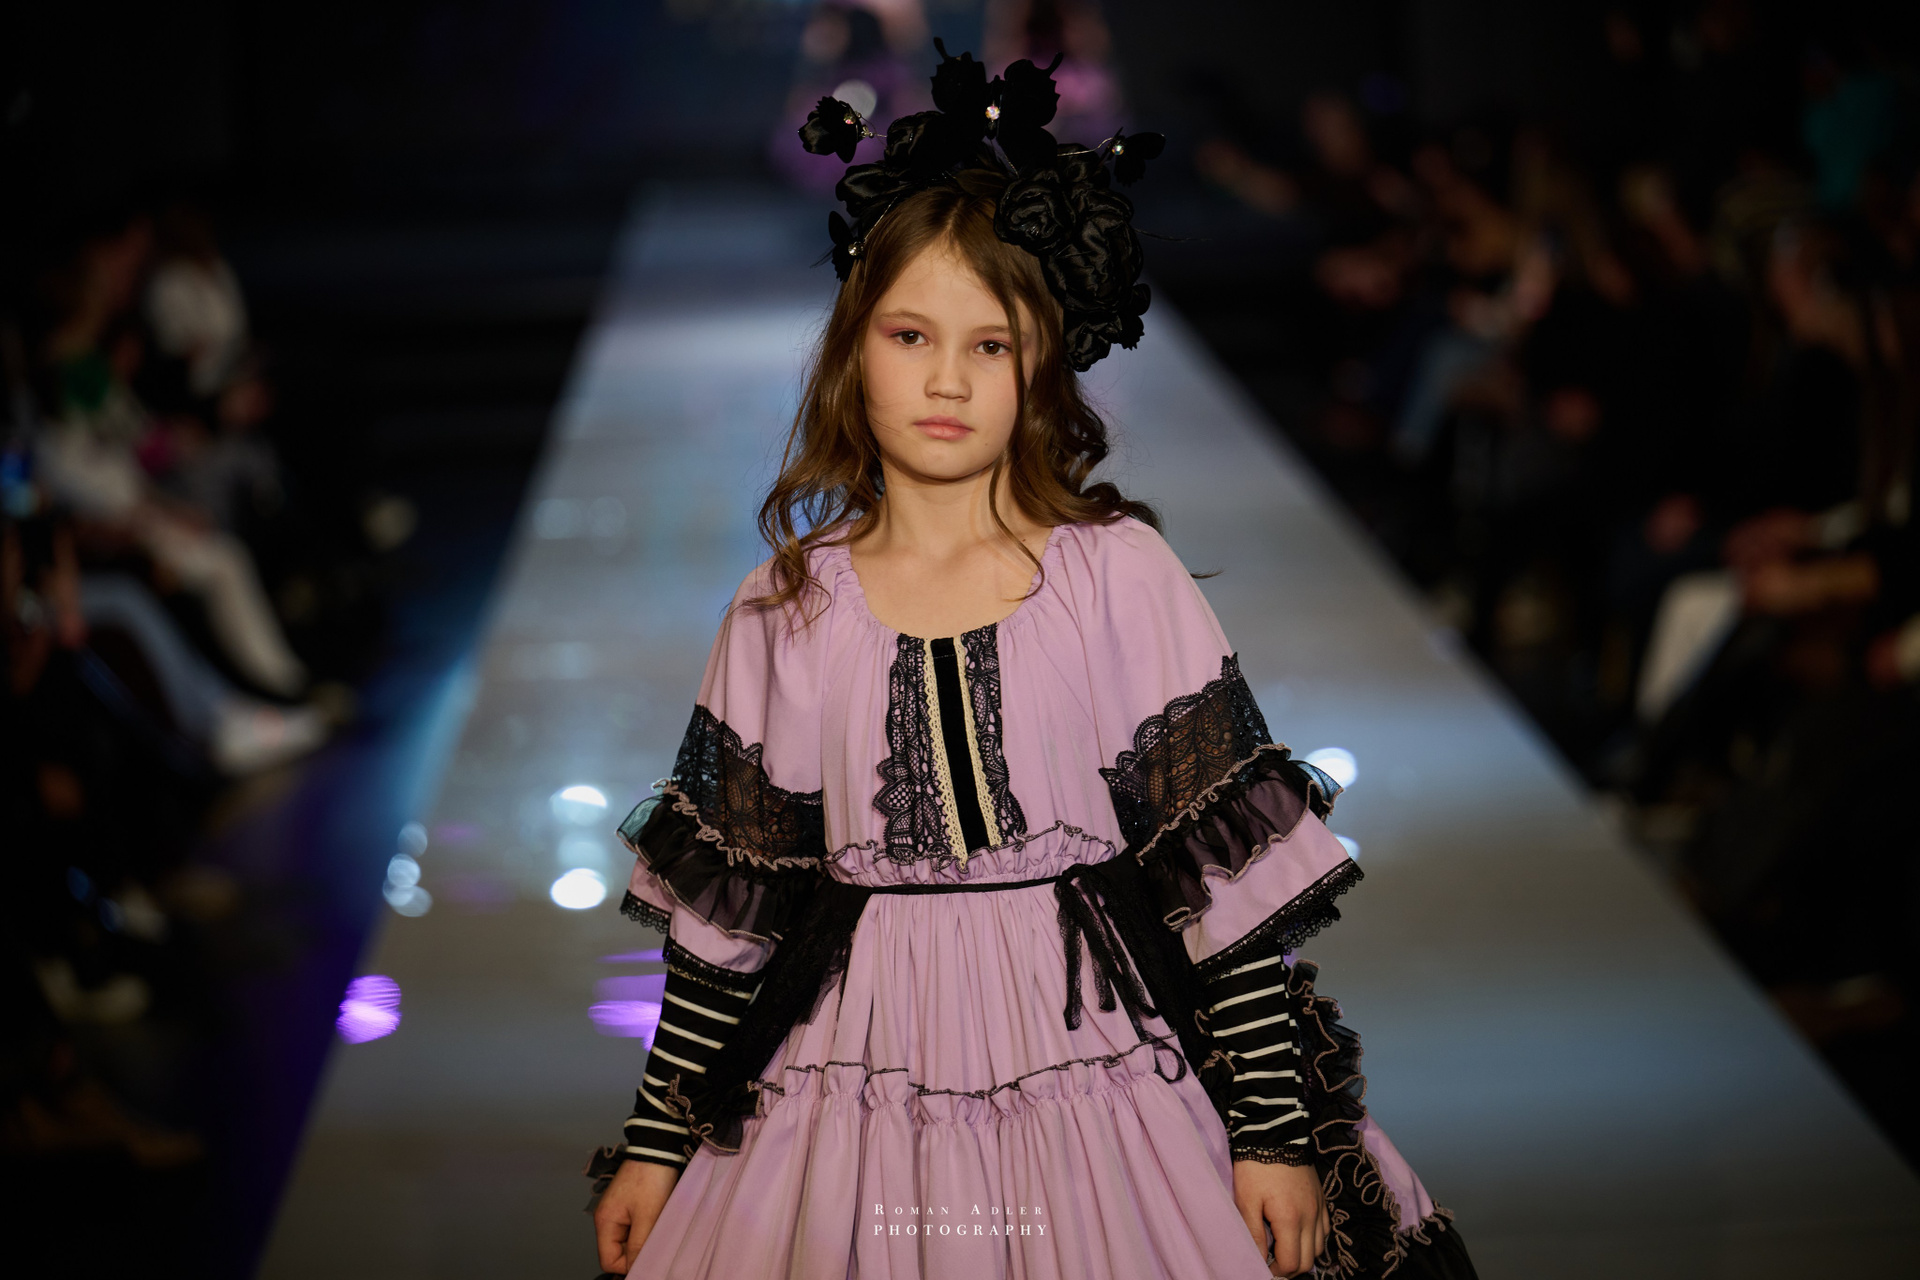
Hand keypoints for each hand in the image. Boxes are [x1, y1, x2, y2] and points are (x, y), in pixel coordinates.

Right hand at [593, 1157, 680, 1273]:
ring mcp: (618, 1212)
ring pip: (629, 1241)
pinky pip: (636, 1228)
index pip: (609, 1261)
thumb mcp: (647, 1216)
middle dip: (637, 1251)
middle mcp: (607, 1219)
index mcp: (605, 1222)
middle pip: (618, 1252)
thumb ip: (639, 1246)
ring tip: (658, 1227)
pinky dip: (647, 1228)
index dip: (627, 1265)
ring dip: (644, 1239)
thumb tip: (635, 1269)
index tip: (648, 1258)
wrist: (659, 1148)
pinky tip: (658, 1220)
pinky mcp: (630, 1206)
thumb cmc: (651, 1177)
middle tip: (656, 1241)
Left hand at [1234, 1158, 1328, 1276]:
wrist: (1276, 1134)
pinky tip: (1299, 1234)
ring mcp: (1319, 1208)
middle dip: (1290, 1268)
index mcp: (1290, 1220)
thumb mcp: (1247, 1200)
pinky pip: (1325, 1230)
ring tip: (1285, 1250)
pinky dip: (1314, 1239)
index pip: (1291, 1262)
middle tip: (1273, 1263)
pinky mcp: (1322, 1199)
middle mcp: (1311, 1218)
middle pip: (1309, 1260)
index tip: (1263, 1267)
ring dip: (1303, 1255)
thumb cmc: (1256, 1168)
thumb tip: (1259, 1259)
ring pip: (1319, 1247)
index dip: (1277, 1271)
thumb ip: (1254, 1233)